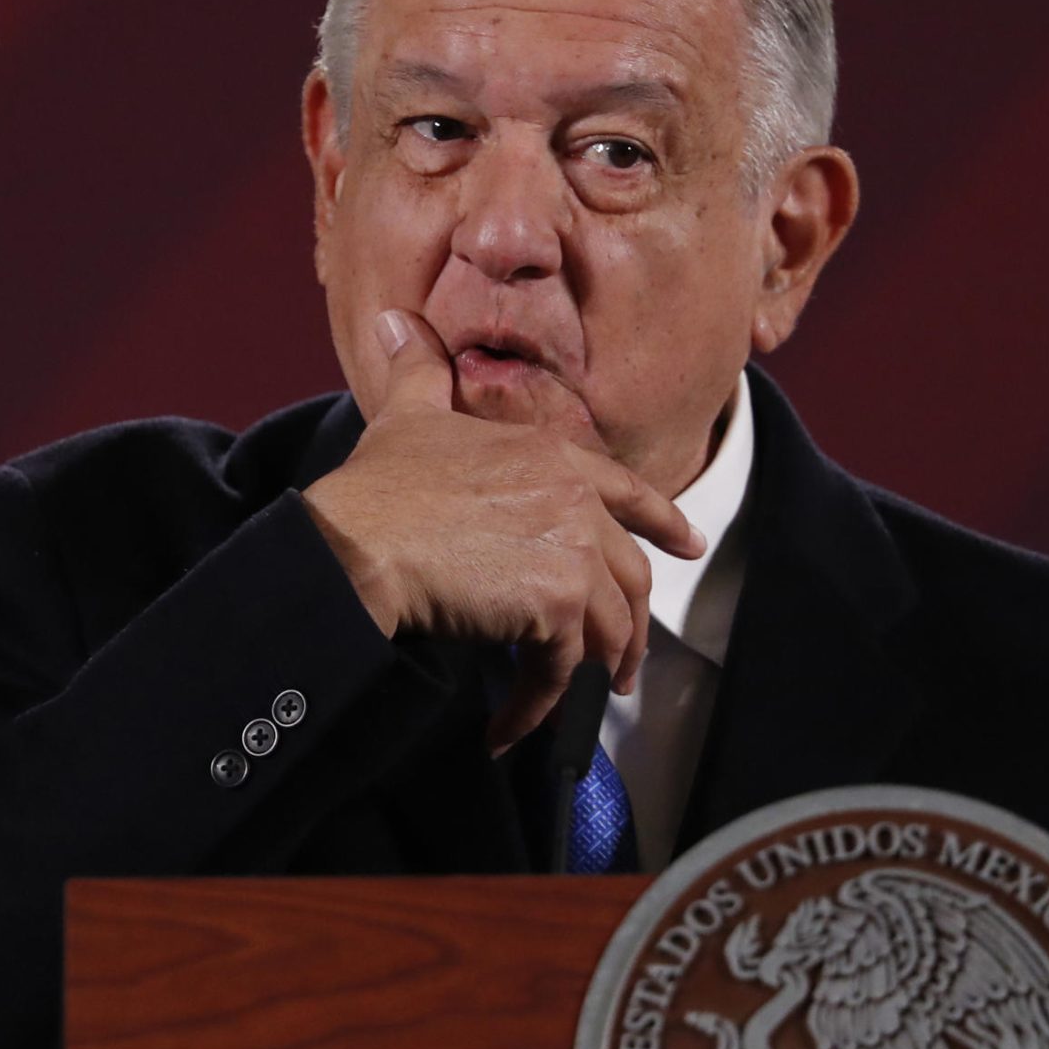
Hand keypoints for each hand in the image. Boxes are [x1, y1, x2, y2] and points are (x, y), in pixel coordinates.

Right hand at [302, 309, 704, 749]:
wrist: (358, 542)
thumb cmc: (378, 486)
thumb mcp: (405, 416)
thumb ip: (415, 371)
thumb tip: (395, 321)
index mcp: (552, 455)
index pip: (629, 491)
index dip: (663, 520)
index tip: (690, 545)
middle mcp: (575, 499)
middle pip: (629, 573)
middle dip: (634, 622)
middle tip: (624, 661)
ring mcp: (573, 552)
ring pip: (611, 625)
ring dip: (596, 668)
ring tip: (579, 698)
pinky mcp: (558, 606)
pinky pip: (562, 671)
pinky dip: (537, 707)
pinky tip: (509, 728)